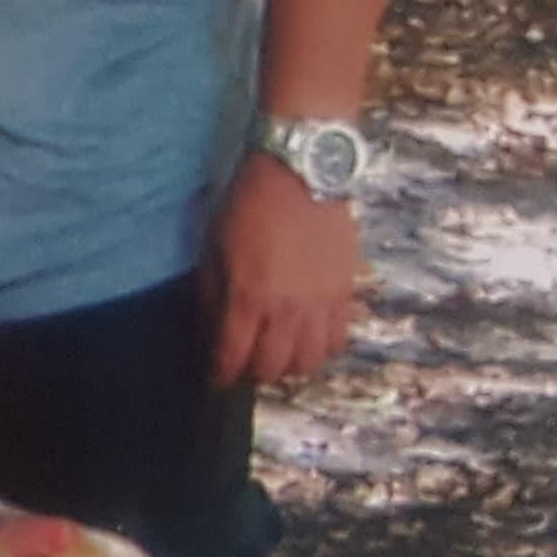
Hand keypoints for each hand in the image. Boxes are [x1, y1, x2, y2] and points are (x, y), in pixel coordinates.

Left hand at [212, 152, 364, 389]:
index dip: (221, 374)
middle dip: (254, 372)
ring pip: (309, 362)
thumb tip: (211, 329)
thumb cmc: (247, 207)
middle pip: (273, 368)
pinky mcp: (346, 294)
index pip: (232, 356)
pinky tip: (306, 341)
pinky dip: (320, 350)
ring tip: (276, 355)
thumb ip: (211, 294)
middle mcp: (287, 310)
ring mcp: (321, 305)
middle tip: (245, 364)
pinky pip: (337, 341)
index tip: (215, 380)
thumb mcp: (213, 248)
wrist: (302, 176)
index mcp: (248, 298)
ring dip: (289, 366)